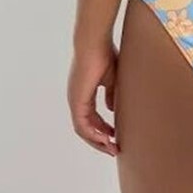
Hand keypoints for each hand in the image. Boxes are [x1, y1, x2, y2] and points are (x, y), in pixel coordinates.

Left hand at [67, 41, 119, 156]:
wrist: (94, 43)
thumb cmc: (104, 54)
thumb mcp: (110, 78)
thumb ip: (110, 94)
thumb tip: (111, 109)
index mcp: (83, 93)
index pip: (91, 118)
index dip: (104, 129)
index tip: (117, 136)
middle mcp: (77, 99)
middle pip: (86, 128)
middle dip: (101, 140)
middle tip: (115, 149)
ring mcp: (75, 101)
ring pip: (83, 130)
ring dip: (98, 141)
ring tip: (113, 148)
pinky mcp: (77, 101)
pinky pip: (82, 125)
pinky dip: (94, 135)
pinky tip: (107, 139)